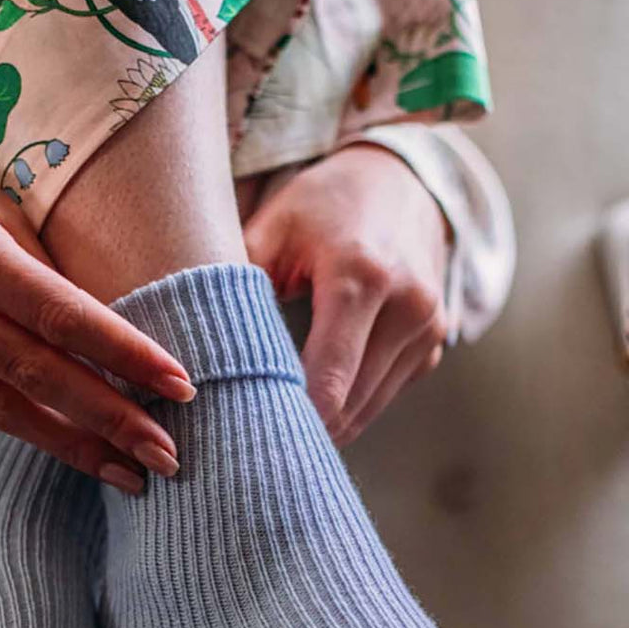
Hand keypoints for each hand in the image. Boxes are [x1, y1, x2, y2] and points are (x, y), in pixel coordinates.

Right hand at [0, 85, 194, 489]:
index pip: (57, 311)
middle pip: (31, 374)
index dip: (123, 354)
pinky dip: (20, 424)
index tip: (180, 386)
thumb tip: (102, 321)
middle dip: (107, 421)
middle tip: (169, 457)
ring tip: (128, 475)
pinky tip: (67, 442)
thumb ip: (32, 253)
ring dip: (68, 446)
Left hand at [243, 143, 449, 444]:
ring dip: (327, 427)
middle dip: (301, 429)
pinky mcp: (433, 345)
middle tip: (250, 445)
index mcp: (362, 275)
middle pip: (349, 404)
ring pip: (369, 409)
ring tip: (275, 433)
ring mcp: (428, 329)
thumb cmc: (325, 204)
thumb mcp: (273, 228)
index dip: (289, 418)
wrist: (401, 182)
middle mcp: (408, 306)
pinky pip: (385, 395)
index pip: (328, 379)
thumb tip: (195, 349)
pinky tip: (314, 410)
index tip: (246, 438)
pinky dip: (350, 408)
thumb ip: (237, 286)